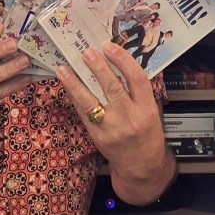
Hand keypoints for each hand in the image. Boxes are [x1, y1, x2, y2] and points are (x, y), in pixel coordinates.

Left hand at [56, 43, 175, 205]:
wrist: (141, 166)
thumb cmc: (148, 134)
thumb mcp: (151, 111)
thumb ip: (137, 91)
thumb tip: (118, 63)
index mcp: (146, 109)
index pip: (136, 79)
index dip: (123, 60)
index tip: (110, 47)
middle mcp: (129, 118)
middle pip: (112, 88)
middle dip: (98, 68)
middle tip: (87, 52)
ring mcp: (110, 128)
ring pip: (90, 101)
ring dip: (75, 83)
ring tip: (64, 68)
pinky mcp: (96, 136)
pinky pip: (82, 113)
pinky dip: (74, 97)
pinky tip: (67, 85)